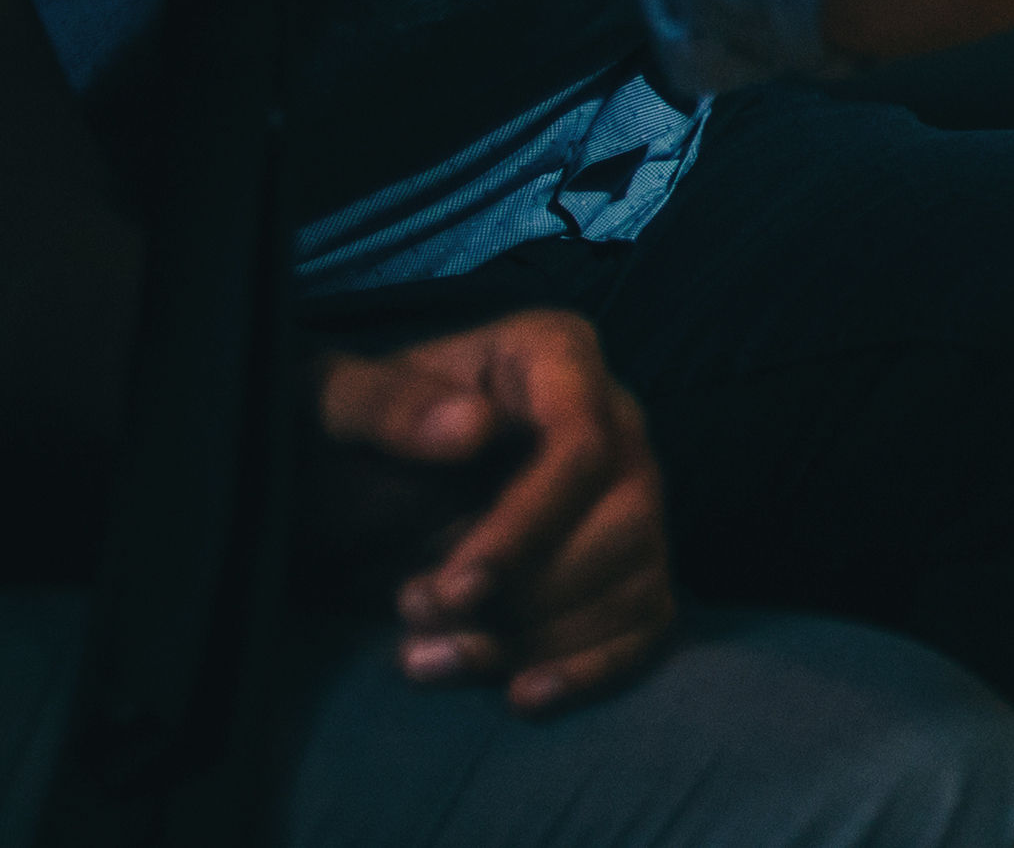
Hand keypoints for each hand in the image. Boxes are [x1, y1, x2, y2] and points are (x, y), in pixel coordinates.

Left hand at [314, 311, 671, 713]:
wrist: (331, 495)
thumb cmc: (332, 437)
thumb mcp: (326, 407)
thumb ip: (384, 403)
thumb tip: (473, 429)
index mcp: (552, 358)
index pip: (582, 444)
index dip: (530, 524)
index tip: (456, 587)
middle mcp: (612, 419)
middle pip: (626, 516)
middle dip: (525, 593)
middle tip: (417, 617)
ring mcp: (627, 493)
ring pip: (636, 575)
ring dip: (540, 639)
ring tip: (431, 661)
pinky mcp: (620, 564)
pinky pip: (644, 619)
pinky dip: (594, 668)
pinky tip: (524, 698)